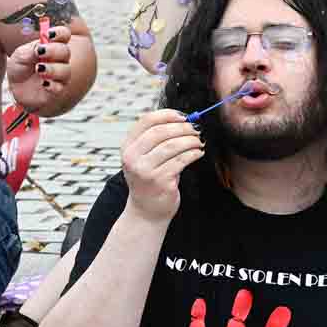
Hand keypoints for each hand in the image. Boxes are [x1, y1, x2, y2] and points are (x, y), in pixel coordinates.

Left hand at [6, 23, 72, 110]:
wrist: (15, 88)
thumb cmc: (20, 68)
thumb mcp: (20, 56)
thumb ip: (30, 51)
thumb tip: (39, 48)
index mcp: (51, 46)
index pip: (63, 35)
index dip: (60, 33)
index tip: (49, 34)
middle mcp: (59, 60)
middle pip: (65, 51)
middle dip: (54, 50)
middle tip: (40, 52)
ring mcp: (59, 76)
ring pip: (65, 71)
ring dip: (53, 69)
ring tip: (39, 69)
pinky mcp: (55, 91)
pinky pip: (59, 88)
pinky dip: (52, 85)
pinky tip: (43, 84)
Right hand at [121, 108, 203, 222]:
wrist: (146, 211)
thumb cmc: (149, 180)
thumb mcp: (144, 158)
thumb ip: (156, 139)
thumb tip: (183, 120)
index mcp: (128, 147)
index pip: (147, 121)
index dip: (167, 115)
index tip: (183, 116)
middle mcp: (133, 158)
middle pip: (161, 132)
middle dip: (182, 128)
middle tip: (195, 129)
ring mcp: (145, 170)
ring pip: (172, 145)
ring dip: (190, 140)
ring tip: (198, 141)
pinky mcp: (160, 181)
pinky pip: (181, 161)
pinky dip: (193, 154)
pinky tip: (198, 153)